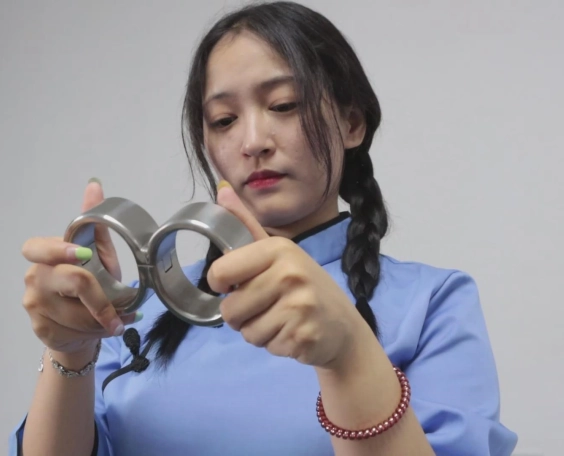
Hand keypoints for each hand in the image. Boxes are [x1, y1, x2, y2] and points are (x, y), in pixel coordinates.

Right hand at [20, 179, 136, 354]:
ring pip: (75, 312)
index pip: (38, 247)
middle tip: (119, 310)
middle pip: (69, 280)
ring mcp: (33, 304)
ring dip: (102, 319)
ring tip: (116, 320)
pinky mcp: (40, 327)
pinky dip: (95, 331)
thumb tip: (94, 185)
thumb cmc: (89, 285)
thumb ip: (94, 224)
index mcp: (45, 254)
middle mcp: (35, 277)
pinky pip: (73, 330)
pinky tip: (101, 329)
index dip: (60, 250)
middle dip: (100, 297)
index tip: (82, 254)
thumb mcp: (98, 255)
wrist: (80, 327)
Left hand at [207, 183, 364, 368]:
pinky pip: (265, 346)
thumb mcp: (278, 252)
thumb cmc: (304, 287)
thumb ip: (246, 224)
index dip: (221, 285)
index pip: (220, 272)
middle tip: (266, 307)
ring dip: (257, 332)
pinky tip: (292, 333)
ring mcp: (299, 306)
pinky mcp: (303, 336)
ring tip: (281, 319)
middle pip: (230, 309)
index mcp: (278, 249)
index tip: (236, 285)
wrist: (343, 327)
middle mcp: (290, 273)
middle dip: (241, 315)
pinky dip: (274, 345)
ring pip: (245, 332)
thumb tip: (220, 189)